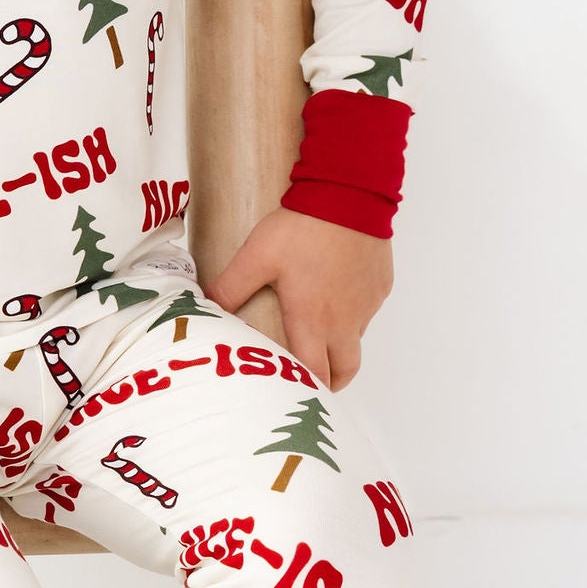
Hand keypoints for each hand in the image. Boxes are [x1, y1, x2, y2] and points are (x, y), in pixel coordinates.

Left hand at [202, 207, 392, 390]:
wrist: (348, 194)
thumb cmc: (300, 228)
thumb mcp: (255, 256)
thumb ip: (229, 286)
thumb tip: (205, 306)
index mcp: (313, 321)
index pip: (314, 374)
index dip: (304, 388)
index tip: (292, 392)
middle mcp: (345, 321)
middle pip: (346, 369)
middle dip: (330, 380)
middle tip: (313, 378)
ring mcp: (367, 304)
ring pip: (357, 338)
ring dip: (340, 343)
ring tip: (319, 330)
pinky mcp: (381, 285)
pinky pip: (367, 309)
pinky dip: (354, 312)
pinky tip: (337, 291)